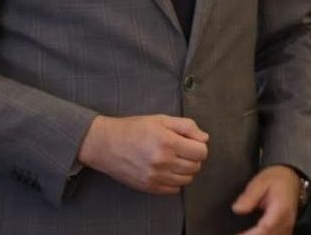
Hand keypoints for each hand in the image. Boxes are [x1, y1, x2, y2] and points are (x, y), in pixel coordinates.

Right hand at [76, 114, 208, 193]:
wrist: (105, 144)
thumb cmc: (134, 129)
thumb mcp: (161, 119)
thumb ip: (186, 126)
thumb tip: (204, 138)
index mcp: (168, 142)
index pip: (201, 152)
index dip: (199, 146)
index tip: (191, 142)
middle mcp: (163, 161)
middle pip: (196, 166)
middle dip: (193, 157)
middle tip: (182, 150)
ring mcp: (156, 177)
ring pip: (187, 179)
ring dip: (185, 170)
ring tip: (174, 160)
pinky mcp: (149, 187)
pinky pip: (174, 190)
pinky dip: (175, 181)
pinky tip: (166, 170)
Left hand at [232, 165, 300, 234]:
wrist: (292, 180)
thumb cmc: (277, 179)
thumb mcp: (261, 181)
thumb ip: (250, 195)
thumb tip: (237, 209)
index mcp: (280, 210)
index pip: (265, 228)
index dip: (249, 234)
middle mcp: (286, 223)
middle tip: (235, 234)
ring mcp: (287, 229)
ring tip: (241, 233)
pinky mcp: (285, 232)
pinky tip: (251, 233)